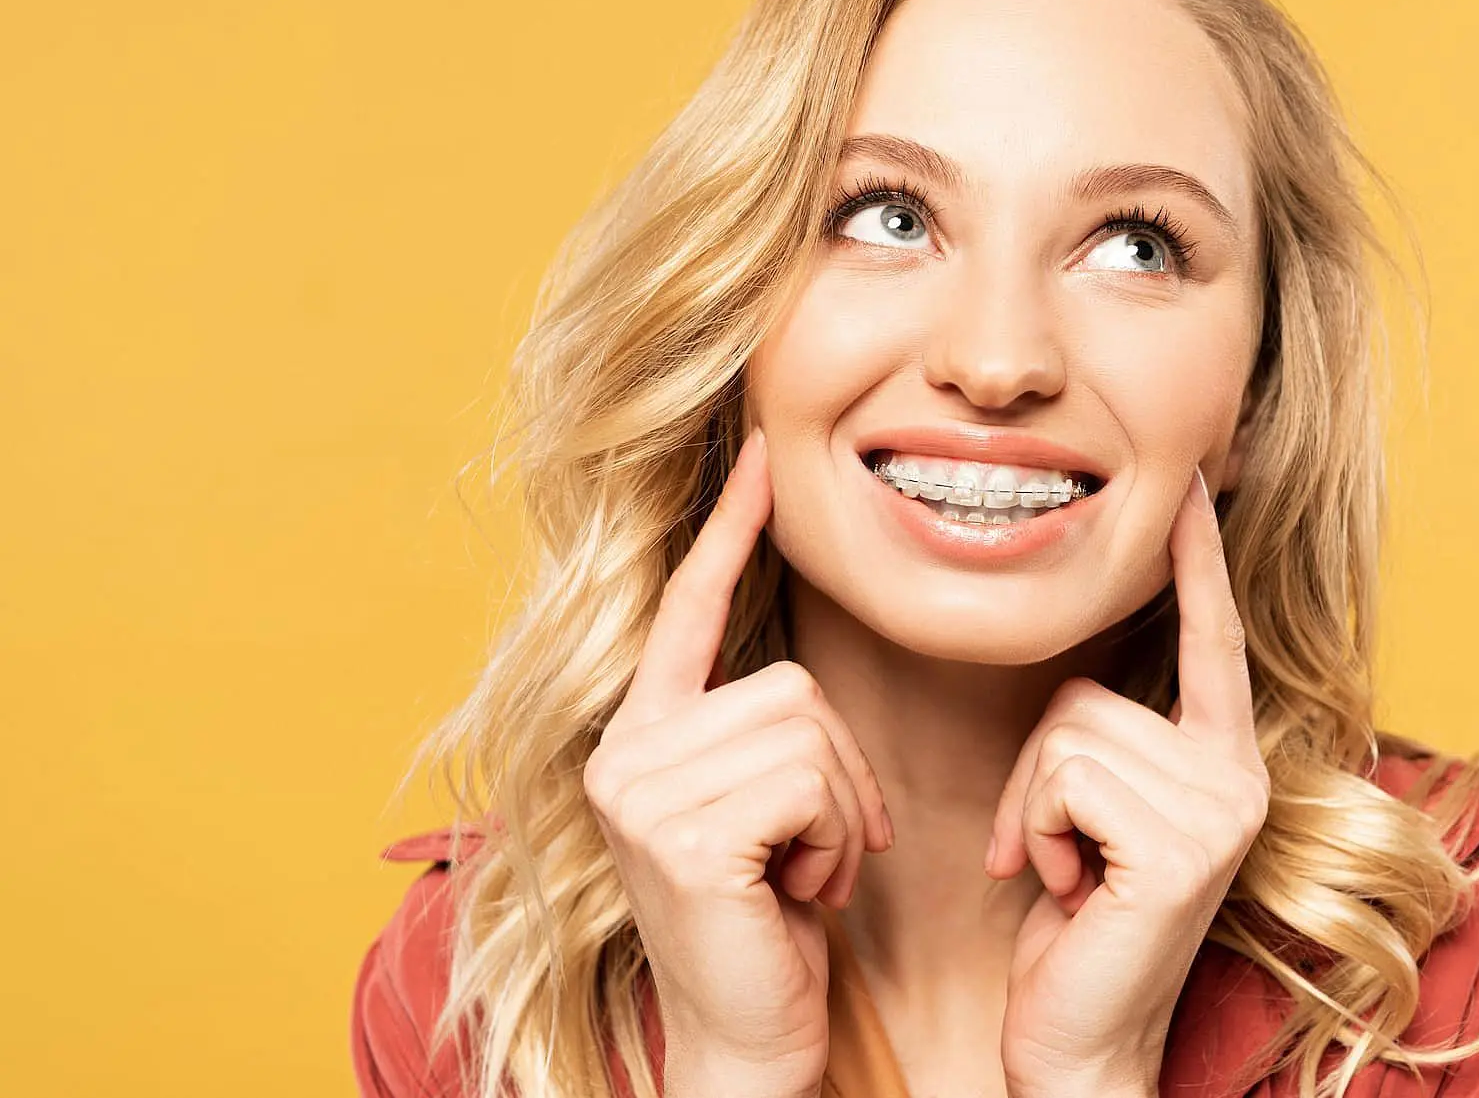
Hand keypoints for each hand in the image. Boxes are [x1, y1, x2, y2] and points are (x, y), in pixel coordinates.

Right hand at [582, 426, 893, 1097]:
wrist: (752, 1042)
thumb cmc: (771, 926)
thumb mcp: (764, 812)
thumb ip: (759, 734)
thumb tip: (798, 679)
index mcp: (642, 736)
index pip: (689, 611)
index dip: (728, 530)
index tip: (762, 454)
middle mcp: (625, 752)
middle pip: (791, 684)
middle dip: (839, 771)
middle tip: (818, 853)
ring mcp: (641, 792)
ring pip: (808, 728)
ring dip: (839, 812)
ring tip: (802, 876)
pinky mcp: (681, 835)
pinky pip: (810, 781)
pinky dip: (834, 841)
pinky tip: (799, 896)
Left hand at [987, 466, 1271, 1097]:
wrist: (1076, 1045)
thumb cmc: (1074, 930)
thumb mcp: (1095, 816)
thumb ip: (1108, 744)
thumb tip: (1079, 686)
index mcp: (1223, 761)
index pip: (1211, 638)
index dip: (1198, 560)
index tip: (1195, 483)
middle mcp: (1237, 776)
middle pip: (1090, 691)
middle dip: (1038, 770)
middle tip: (1054, 851)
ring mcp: (1218, 809)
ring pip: (1068, 729)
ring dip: (1034, 806)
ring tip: (1065, 872)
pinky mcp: (1181, 845)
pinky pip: (1065, 773)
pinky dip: (1037, 829)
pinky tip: (1065, 889)